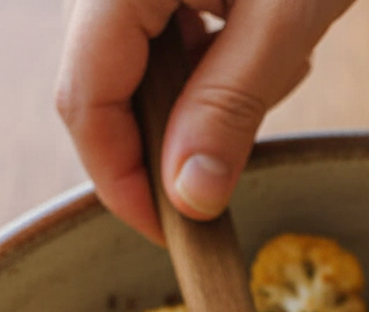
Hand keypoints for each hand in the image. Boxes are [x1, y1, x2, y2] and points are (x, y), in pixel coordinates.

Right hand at [56, 0, 355, 242]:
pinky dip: (225, 59)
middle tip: (241, 151)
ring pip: (147, 69)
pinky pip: (175, 37)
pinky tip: (273, 34)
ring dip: (212, 94)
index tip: (169, 232)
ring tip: (279, 57)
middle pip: (106, 89)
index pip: (85, 98)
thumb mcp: (282, 16)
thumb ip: (230, 108)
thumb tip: (187, 199)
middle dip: (176, 134)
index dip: (119, 179)